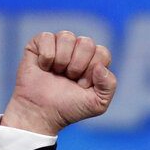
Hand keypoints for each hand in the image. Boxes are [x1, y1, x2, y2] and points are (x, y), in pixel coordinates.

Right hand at [1, 31, 116, 135]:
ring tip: (56, 73)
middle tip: (69, 79)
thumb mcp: (98, 103)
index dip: (92, 71)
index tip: (82, 85)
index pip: (102, 53)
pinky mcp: (40, 42)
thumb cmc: (69, 108)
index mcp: (94, 61)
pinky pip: (47, 37)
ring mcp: (59, 45)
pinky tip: (44, 67)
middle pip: (86, 43)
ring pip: (67, 37)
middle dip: (77, 65)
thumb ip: (109, 85)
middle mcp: (78, 50)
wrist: (41, 112)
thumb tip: (100, 66)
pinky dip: (46, 57)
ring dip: (62, 60)